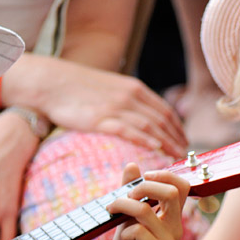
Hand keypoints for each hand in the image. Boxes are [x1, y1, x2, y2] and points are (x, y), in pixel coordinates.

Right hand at [2, 57, 187, 157]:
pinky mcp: (102, 118)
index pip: (164, 110)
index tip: (184, 141)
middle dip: (177, 138)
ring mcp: (117, 107)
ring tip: (177, 157)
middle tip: (185, 154)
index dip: (178, 127)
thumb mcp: (110, 88)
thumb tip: (139, 116)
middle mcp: (130, 96)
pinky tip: (156, 148)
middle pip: (162, 120)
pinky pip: (129, 130)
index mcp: (134, 88)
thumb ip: (127, 100)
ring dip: (167, 142)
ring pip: (150, 126)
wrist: (53, 82)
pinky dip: (145, 139)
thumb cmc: (78, 87)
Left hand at [102, 163, 188, 239]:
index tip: (142, 177)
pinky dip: (124, 231)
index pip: (182, 186)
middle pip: (171, 191)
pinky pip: (137, 230)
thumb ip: (131, 192)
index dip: (164, 174)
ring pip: (145, 209)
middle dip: (142, 186)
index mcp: (173, 217)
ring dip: (122, 205)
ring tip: (111, 211)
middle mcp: (176, 228)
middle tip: (124, 195)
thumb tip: (133, 165)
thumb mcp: (127, 216)